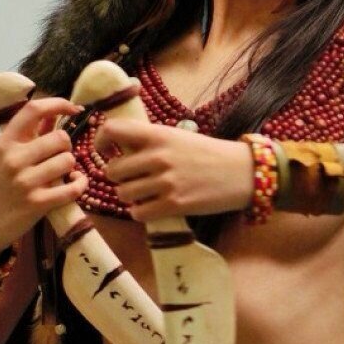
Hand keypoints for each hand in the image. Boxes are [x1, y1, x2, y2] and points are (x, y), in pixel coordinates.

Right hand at [0, 95, 86, 256]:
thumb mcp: (5, 156)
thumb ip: (29, 134)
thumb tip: (56, 112)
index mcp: (5, 142)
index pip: (33, 110)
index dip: (58, 103)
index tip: (73, 108)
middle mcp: (13, 159)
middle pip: (60, 138)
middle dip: (66, 146)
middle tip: (60, 156)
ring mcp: (25, 182)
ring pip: (68, 161)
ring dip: (71, 167)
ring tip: (63, 173)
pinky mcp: (37, 204)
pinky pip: (73, 188)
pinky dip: (80, 185)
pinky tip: (74, 184)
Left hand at [96, 118, 254, 221]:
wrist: (242, 172)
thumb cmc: (208, 153)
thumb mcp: (178, 137)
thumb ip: (150, 140)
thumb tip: (119, 144)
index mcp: (158, 135)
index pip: (113, 130)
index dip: (101, 141)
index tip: (105, 150)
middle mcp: (158, 157)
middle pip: (112, 170)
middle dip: (118, 176)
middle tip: (131, 178)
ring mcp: (165, 183)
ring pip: (122, 194)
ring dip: (129, 196)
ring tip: (143, 193)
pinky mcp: (173, 205)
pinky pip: (138, 213)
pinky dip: (140, 212)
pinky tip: (151, 207)